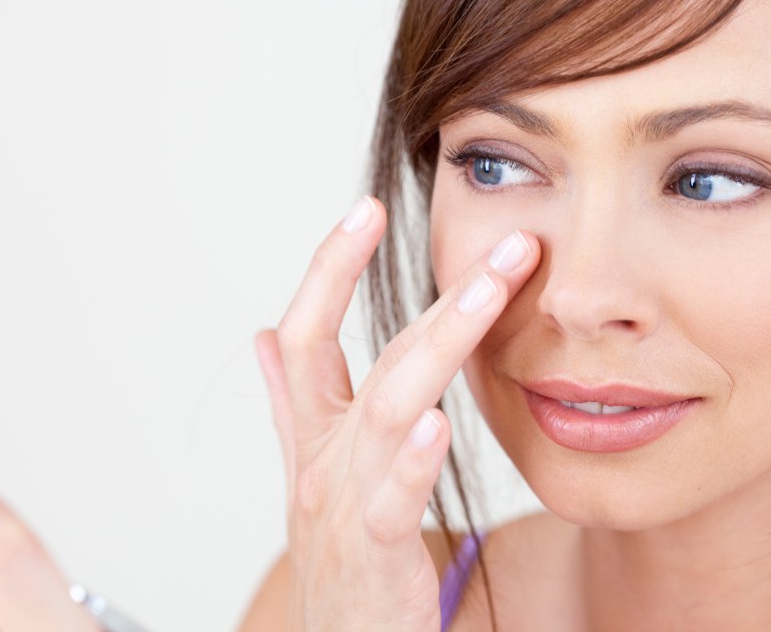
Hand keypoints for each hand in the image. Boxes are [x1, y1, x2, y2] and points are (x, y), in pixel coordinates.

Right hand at [254, 196, 538, 630]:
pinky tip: (439, 423)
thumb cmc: (338, 560)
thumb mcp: (308, 475)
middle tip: (508, 245)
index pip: (306, 334)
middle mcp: (323, 461)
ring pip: (388, 409)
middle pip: (370, 359)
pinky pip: (390, 501)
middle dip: (436, 295)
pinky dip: (412, 461)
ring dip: (439, 345)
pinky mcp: (375, 556)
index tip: (366, 210)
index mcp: (313, 437)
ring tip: (487, 295)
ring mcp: (344, 506)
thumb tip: (262, 336)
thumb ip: (291, 405)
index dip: (328, 268)